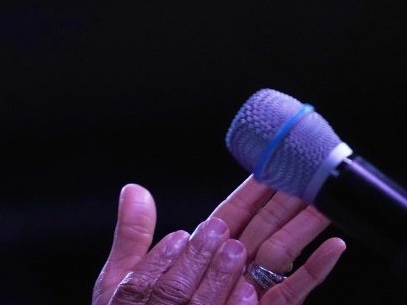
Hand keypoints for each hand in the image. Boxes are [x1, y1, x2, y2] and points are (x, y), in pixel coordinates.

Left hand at [92, 178, 344, 304]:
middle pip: (260, 230)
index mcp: (198, 258)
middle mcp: (227, 274)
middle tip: (303, 172)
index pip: (229, 216)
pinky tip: (332, 248)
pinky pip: (291, 292)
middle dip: (280, 202)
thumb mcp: (125, 277)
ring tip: (316, 198)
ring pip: (277, 254)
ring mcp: (247, 295)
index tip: (270, 164)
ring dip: (299, 225)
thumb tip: (134, 189)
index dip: (250, 192)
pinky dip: (313, 271)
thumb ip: (134, 236)